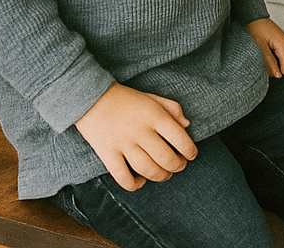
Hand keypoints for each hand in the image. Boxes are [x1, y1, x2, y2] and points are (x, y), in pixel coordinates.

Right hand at [74, 84, 195, 191]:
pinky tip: (141, 181)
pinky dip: (135, 185)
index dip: (190, 150)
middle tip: (179, 166)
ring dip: (161, 176)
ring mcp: (123, 144)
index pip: (179, 137)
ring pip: (148, 170)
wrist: (92, 98)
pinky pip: (124, 178)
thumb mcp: (152, 97)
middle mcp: (141, 130)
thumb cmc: (126, 99)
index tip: (192, 155)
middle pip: (166, 158)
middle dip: (177, 166)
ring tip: (165, 174)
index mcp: (154, 114)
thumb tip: (187, 125)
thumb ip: (171, 108)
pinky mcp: (108, 155)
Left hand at [246, 17, 283, 77]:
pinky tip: (269, 53)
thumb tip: (278, 75)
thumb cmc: (255, 28)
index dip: (275, 72)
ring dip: (276, 64)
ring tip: (266, 55)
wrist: (254, 18)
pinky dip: (276, 59)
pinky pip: (283, 58)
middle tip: (265, 60)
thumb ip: (270, 63)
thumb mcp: (260, 48)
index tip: (267, 68)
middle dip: (276, 68)